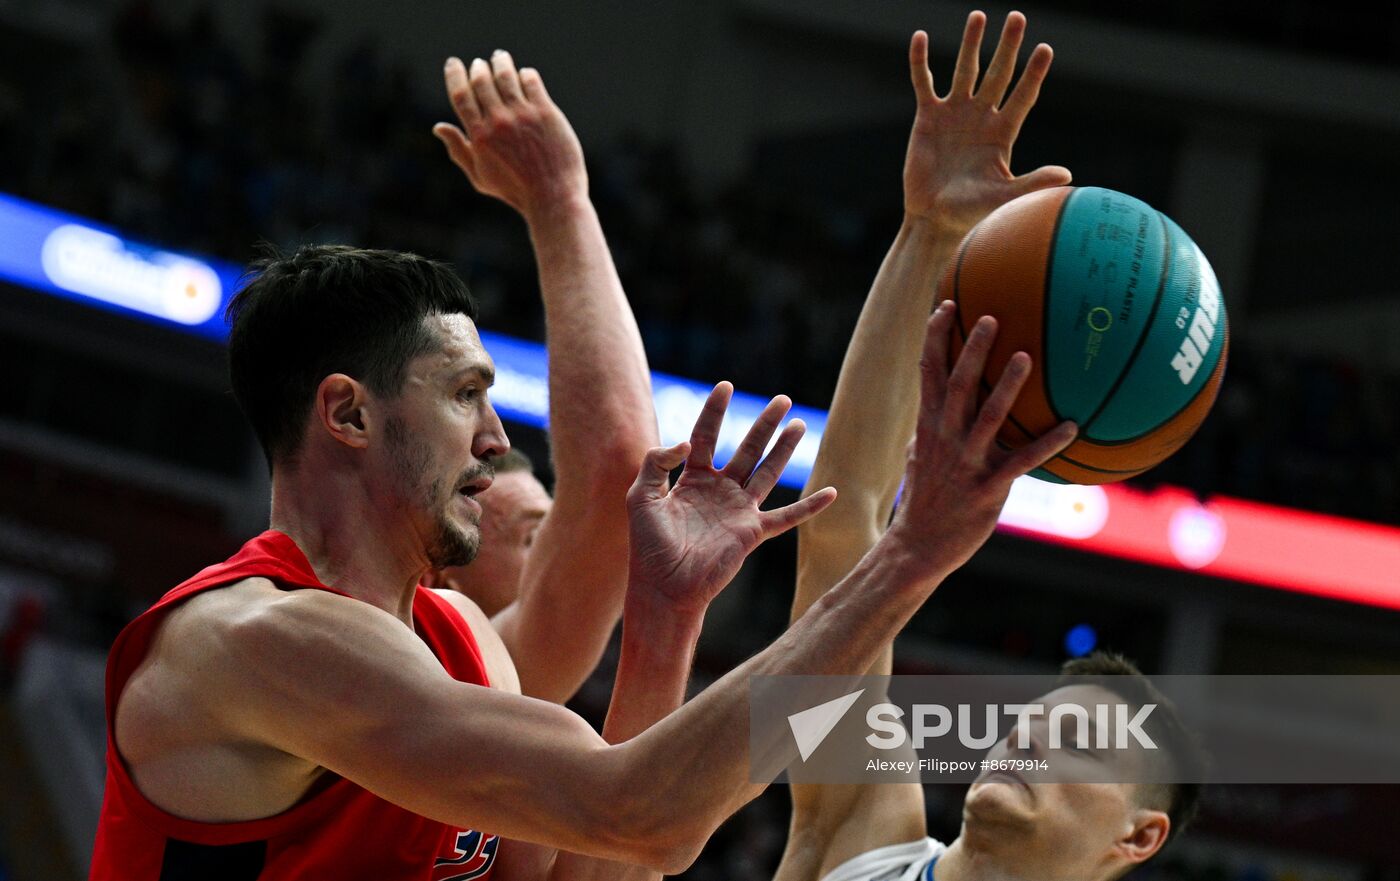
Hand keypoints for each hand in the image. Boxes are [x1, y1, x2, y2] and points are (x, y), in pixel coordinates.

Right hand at [434, 51, 587, 222]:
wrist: (553, 197)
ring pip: (506, 75)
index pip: (460, 94)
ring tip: (499, 58)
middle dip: (478, 68)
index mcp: (479, 136)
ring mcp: (523, 115)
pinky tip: (524, 75)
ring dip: (500, 62)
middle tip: (480, 64)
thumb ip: (459, 150)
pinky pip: (531, 81)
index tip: (454, 63)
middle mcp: (498, 122)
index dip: (454, 74)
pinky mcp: (546, 112)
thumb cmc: (515, 191)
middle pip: (481, 81)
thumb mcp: (480, 177)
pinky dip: (525, 74)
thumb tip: (438, 127)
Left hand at [626, 383, 836, 616]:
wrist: (664, 587)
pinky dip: (810, 506)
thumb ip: (656, 463)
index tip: (726, 386)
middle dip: (764, 424)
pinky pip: (787, 517)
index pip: (706, 437)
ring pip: (768, 472)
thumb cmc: (648, 546)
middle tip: (782, 400)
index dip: (714, 411)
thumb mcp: (641, 496)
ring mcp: (738, 510)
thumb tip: (687, 441)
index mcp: (692, 479)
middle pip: (746, 449)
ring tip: (799, 424)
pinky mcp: (752, 532)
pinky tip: (832, 492)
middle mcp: (719, 490)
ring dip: (785, 449)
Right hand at [887, 301, 1076, 578]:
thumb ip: (934, 424)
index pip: (927, 372)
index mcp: (928, 426)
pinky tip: (1072, 427)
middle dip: (971, 351)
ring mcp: (966, 463)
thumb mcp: (922, 453)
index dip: (934, 338)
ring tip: (1025, 357)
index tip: (944, 305)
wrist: (919, 545)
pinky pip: (1022, 462)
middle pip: (957, 385)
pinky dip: (1047, 444)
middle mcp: (944, 438)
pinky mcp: (988, 488)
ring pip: (988, 418)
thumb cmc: (926, 497)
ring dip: (1006, 387)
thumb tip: (943, 398)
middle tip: (990, 318)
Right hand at [903, 12, 1070, 236]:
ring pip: (965, 70)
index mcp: (1003, 132)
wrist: (934, 218)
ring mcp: (954, 114)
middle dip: (1007, 47)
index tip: (1045, 49)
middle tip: (1017, 18)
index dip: (1033, 74)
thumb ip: (1033, 183)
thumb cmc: (972, 212)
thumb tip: (1067, 176)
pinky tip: (920, 37)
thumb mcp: (1004, 196)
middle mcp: (981, 117)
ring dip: (971, 44)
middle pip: (998, 74)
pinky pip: (924, 83)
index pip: (1023, 96)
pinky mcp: (927, 118)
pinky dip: (921, 62)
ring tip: (978, 16)